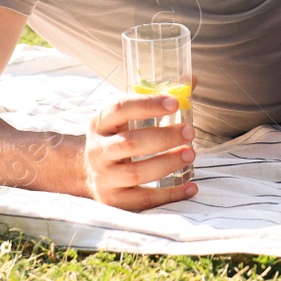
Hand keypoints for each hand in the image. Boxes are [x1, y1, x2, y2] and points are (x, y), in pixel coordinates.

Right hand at [80, 93, 198, 209]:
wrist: (89, 171)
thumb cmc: (118, 135)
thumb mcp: (127, 115)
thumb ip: (156, 99)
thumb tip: (191, 80)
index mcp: (100, 122)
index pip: (120, 108)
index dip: (148, 104)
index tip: (175, 103)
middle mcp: (97, 150)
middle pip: (129, 143)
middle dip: (163, 137)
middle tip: (190, 132)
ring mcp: (103, 177)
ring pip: (135, 173)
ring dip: (167, 163)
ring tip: (191, 154)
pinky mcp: (113, 200)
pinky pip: (143, 200)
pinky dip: (170, 195)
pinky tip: (191, 186)